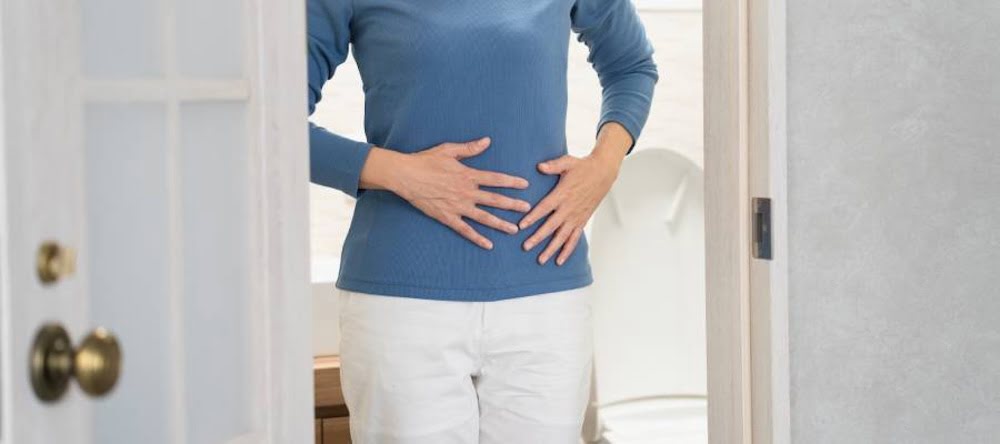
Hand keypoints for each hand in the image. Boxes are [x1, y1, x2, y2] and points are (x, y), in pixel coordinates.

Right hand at [361, 137, 531, 249]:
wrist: (405, 175)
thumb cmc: (425, 161)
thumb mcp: (449, 150)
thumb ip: (470, 148)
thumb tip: (487, 141)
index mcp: (468, 175)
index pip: (496, 179)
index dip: (512, 182)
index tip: (525, 185)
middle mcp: (466, 192)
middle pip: (495, 200)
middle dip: (513, 205)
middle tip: (528, 210)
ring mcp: (457, 206)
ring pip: (484, 217)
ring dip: (501, 224)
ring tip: (515, 230)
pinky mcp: (447, 217)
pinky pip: (465, 230)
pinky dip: (478, 238)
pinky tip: (489, 245)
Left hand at [519, 152, 621, 264]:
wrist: (603, 173)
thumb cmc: (583, 167)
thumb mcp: (568, 162)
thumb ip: (553, 166)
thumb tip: (539, 166)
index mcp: (562, 194)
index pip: (544, 208)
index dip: (533, 217)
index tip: (521, 226)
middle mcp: (569, 208)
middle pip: (551, 226)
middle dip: (538, 237)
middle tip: (526, 247)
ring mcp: (576, 217)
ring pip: (562, 237)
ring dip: (551, 249)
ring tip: (540, 260)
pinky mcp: (582, 221)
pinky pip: (574, 239)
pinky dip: (567, 250)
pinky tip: (559, 261)